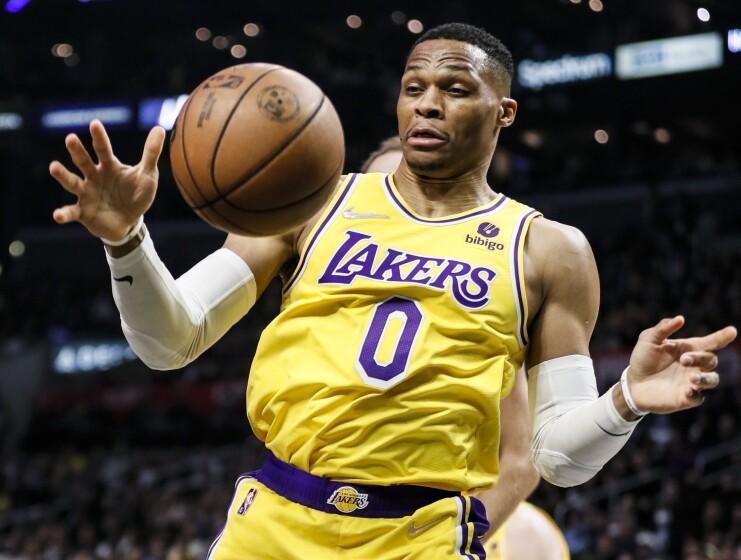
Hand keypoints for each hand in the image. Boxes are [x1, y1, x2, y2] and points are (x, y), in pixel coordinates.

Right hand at [50, 120, 165, 240]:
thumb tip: (159, 128)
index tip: (95, 123)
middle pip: (83, 161)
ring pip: (72, 182)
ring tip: (54, 167)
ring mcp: (86, 194)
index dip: (99, 137)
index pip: (103, 149)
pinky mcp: (83, 212)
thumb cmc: (137, 195)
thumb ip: (151, 153)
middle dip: (77, 150)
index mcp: (109, 166)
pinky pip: (71, 212)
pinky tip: (57, 215)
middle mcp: (94, 177)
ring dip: (63, 175)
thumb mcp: (147, 175)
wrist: (130, 223)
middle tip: (71, 138)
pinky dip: (64, 213)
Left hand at [627, 316, 736, 412]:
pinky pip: (698, 398)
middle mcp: (694, 366)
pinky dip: (695, 394)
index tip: (732, 331)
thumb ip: (663, 328)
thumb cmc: (643, 359)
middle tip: (683, 359)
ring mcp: (692, 382)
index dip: (722, 337)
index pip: (710, 342)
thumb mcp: (649, 339)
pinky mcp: (686, 398)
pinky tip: (687, 391)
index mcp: (689, 349)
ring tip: (692, 378)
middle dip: (700, 358)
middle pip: (710, 360)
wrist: (632, 382)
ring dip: (705, 378)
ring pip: (712, 380)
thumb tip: (680, 318)